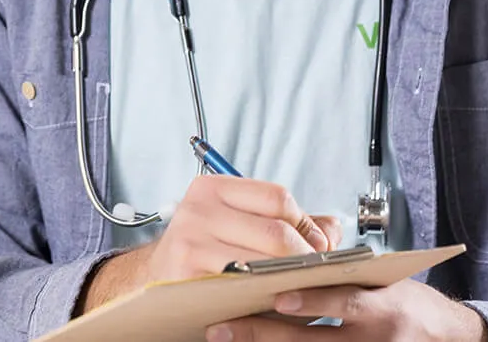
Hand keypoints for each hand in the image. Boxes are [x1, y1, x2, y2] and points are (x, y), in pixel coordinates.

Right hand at [78, 176, 340, 312]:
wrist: (154, 283)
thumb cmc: (204, 252)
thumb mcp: (240, 226)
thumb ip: (287, 223)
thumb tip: (333, 227)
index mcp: (213, 188)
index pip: (278, 197)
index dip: (306, 224)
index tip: (320, 246)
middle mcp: (198, 209)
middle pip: (275, 231)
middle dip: (305, 255)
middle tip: (316, 271)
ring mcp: (190, 242)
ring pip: (263, 261)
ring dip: (289, 277)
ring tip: (298, 284)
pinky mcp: (187, 275)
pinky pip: (242, 286)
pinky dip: (264, 294)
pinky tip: (271, 297)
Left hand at [206, 280, 487, 341]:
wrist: (449, 337)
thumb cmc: (409, 304)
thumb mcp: (386, 283)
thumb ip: (344, 278)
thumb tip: (289, 270)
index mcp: (383, 306)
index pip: (345, 302)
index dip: (312, 301)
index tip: (276, 296)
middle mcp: (376, 339)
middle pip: (313, 341)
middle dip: (265, 334)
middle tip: (223, 327)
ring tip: (228, 340)